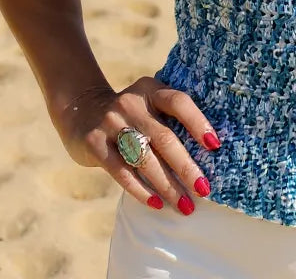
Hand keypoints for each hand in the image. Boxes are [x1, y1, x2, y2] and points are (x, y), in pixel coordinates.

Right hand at [55, 77, 220, 215]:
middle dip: (186, 167)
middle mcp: (132, 103)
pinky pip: (121, 172)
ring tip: (184, 205)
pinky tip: (157, 204)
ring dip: (167, 186)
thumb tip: (208, 151)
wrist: (81, 109)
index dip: (198, 122)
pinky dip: (141, 190)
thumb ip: (169, 118)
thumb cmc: (130, 114)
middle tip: (204, 189)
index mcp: (151, 89)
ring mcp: (111, 122)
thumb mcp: (148, 102)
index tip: (215, 146)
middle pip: (164, 138)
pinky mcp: (94, 143)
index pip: (179, 102)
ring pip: (144, 159)